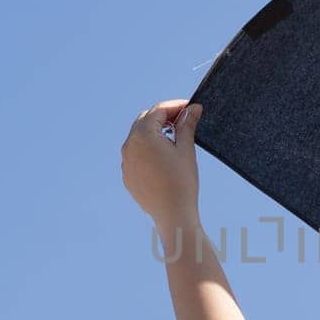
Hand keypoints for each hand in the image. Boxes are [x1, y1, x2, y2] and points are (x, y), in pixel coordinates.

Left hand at [121, 99, 201, 226]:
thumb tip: (193, 108)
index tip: (190, 108)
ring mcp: (126, 161)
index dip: (176, 106)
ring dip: (155, 132)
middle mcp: (129, 145)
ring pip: (138, 137)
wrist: (172, 214)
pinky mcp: (127, 174)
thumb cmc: (182, 181)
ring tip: (174, 137)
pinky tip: (163, 156)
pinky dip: (148, 149)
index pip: (158, 110)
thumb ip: (186, 124)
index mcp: (143, 135)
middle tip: (183, 119)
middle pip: (145, 120)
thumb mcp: (186, 149)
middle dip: (163, 117)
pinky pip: (136, 154)